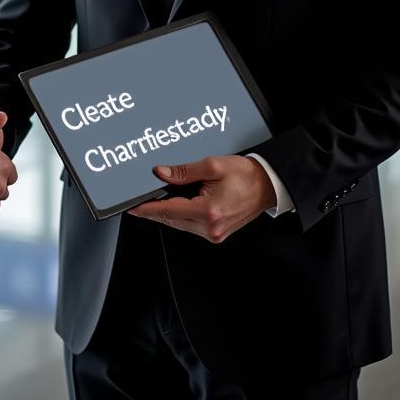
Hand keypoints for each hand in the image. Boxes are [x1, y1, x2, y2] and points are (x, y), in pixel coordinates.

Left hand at [127, 155, 276, 243]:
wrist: (267, 186)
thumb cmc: (246, 175)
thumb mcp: (212, 166)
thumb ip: (184, 171)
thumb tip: (161, 173)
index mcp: (208, 211)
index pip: (168, 210)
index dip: (147, 208)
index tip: (132, 207)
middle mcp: (210, 228)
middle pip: (171, 219)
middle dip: (154, 210)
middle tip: (139, 200)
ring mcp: (214, 234)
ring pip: (179, 224)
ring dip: (167, 212)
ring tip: (156, 199)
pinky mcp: (216, 234)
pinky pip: (189, 225)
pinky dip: (179, 215)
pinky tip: (175, 204)